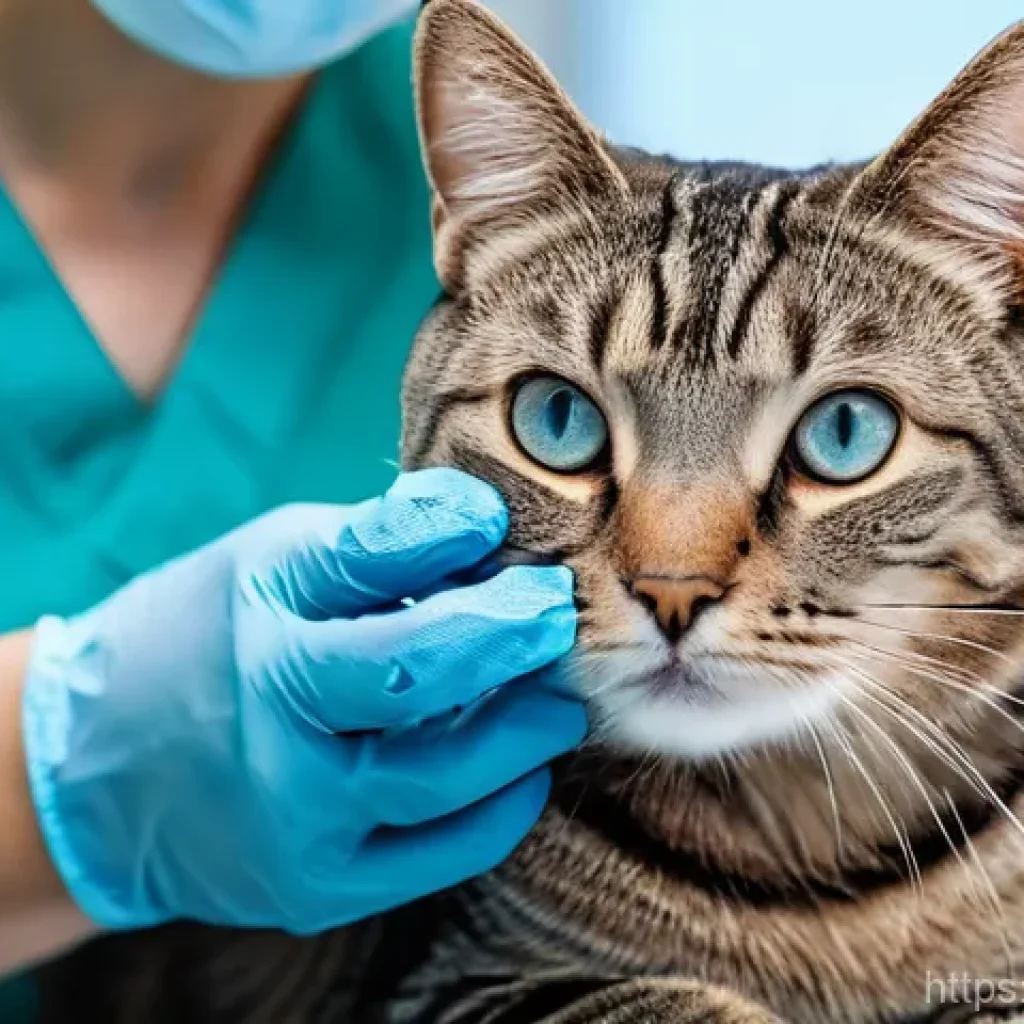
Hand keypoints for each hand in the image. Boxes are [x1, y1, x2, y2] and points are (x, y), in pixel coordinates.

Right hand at [22, 469, 582, 933]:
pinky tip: (524, 772)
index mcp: (260, 608)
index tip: (493, 520)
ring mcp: (290, 808)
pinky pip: (436, 856)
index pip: (368, 557)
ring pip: (436, 775)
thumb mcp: (271, 565)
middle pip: (412, 670)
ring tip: (557, 699)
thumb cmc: (211, 640)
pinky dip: (497, 811)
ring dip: (521, 732)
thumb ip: (375, 549)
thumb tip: (486, 528)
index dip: (446, 530)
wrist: (98, 770)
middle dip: (506, 635)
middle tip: (555, 612)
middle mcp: (268, 709)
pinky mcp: (315, 884)